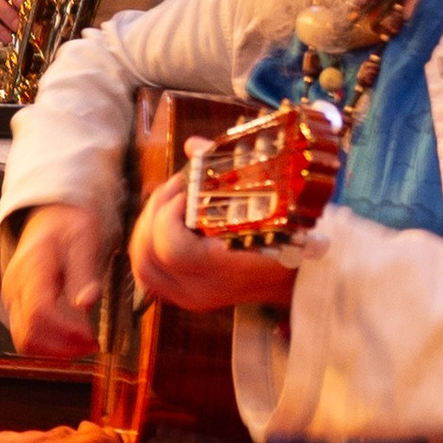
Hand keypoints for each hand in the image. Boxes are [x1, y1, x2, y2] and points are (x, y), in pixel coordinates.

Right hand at [0, 204, 109, 360]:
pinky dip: (49, 346)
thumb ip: (85, 273)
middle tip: (92, 345)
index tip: (91, 337)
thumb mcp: (84, 240)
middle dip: (61, 348)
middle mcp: (15, 287)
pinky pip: (27, 335)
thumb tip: (87, 303)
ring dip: (55, 351)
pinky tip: (72, 341)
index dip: (65, 331)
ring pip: (24, 340)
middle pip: (27, 333)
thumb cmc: (67, 226)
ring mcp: (14, 298)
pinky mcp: (18, 306)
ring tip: (84, 345)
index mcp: (31, 268)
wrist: (51, 217)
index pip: (39, 312)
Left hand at [128, 179, 301, 317]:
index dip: (170, 214)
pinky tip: (167, 219)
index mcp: (222, 272)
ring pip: (142, 264)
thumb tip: (193, 146)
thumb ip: (231, 173)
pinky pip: (150, 269)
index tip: (188, 190)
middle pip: (146, 256)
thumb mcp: (268, 204)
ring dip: (147, 225)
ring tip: (169, 200)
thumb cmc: (288, 236)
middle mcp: (200, 290)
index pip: (172, 249)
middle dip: (153, 213)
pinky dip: (150, 242)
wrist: (301, 276)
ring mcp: (189, 296)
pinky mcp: (183, 293)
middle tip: (175, 188)